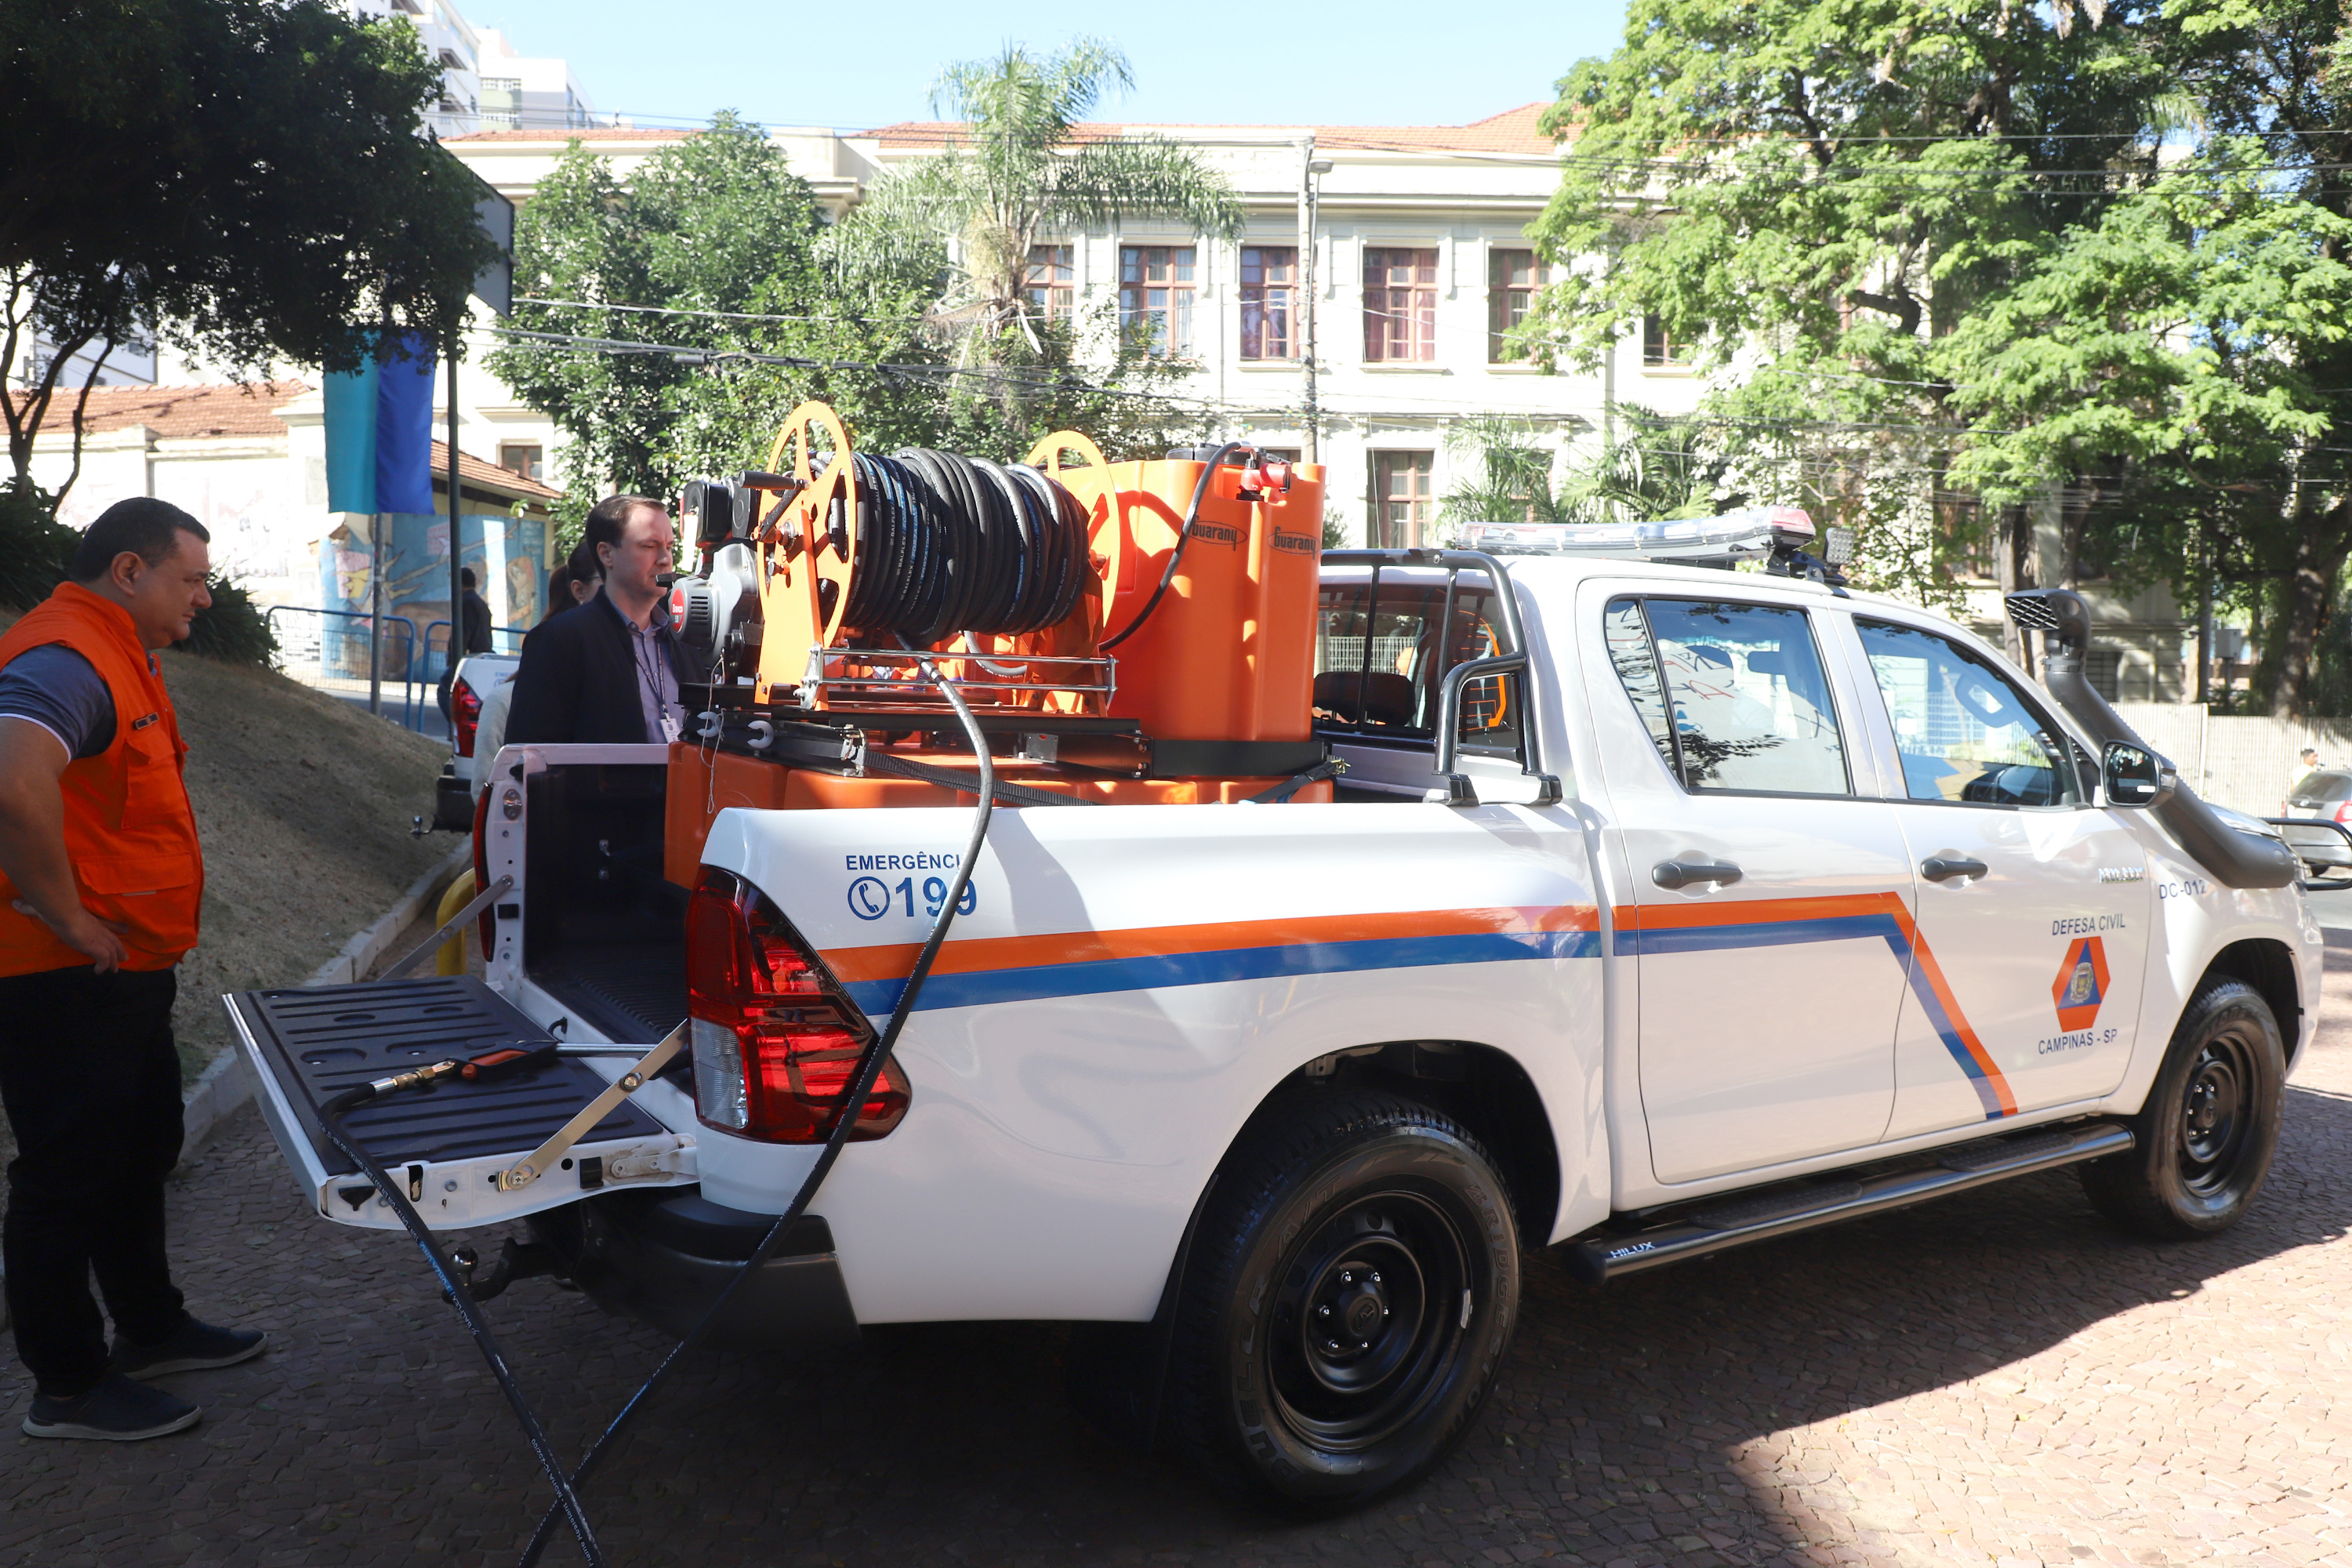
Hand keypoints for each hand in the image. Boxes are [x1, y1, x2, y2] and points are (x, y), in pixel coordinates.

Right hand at [11, 899, 129, 972]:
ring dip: (114, 961)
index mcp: (89, 922)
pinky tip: (98, 971)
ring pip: (111, 951)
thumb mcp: (45, 909)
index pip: (104, 929)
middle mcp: (96, 930)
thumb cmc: (55, 908)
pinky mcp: (94, 946)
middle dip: (119, 950)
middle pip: (113, 941)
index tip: (118, 938)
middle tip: (124, 959)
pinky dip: (103, 965)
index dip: (111, 935)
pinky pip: (104, 958)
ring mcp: (96, 938)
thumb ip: (32, 908)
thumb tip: (15, 904)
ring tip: (114, 970)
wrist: (61, 911)